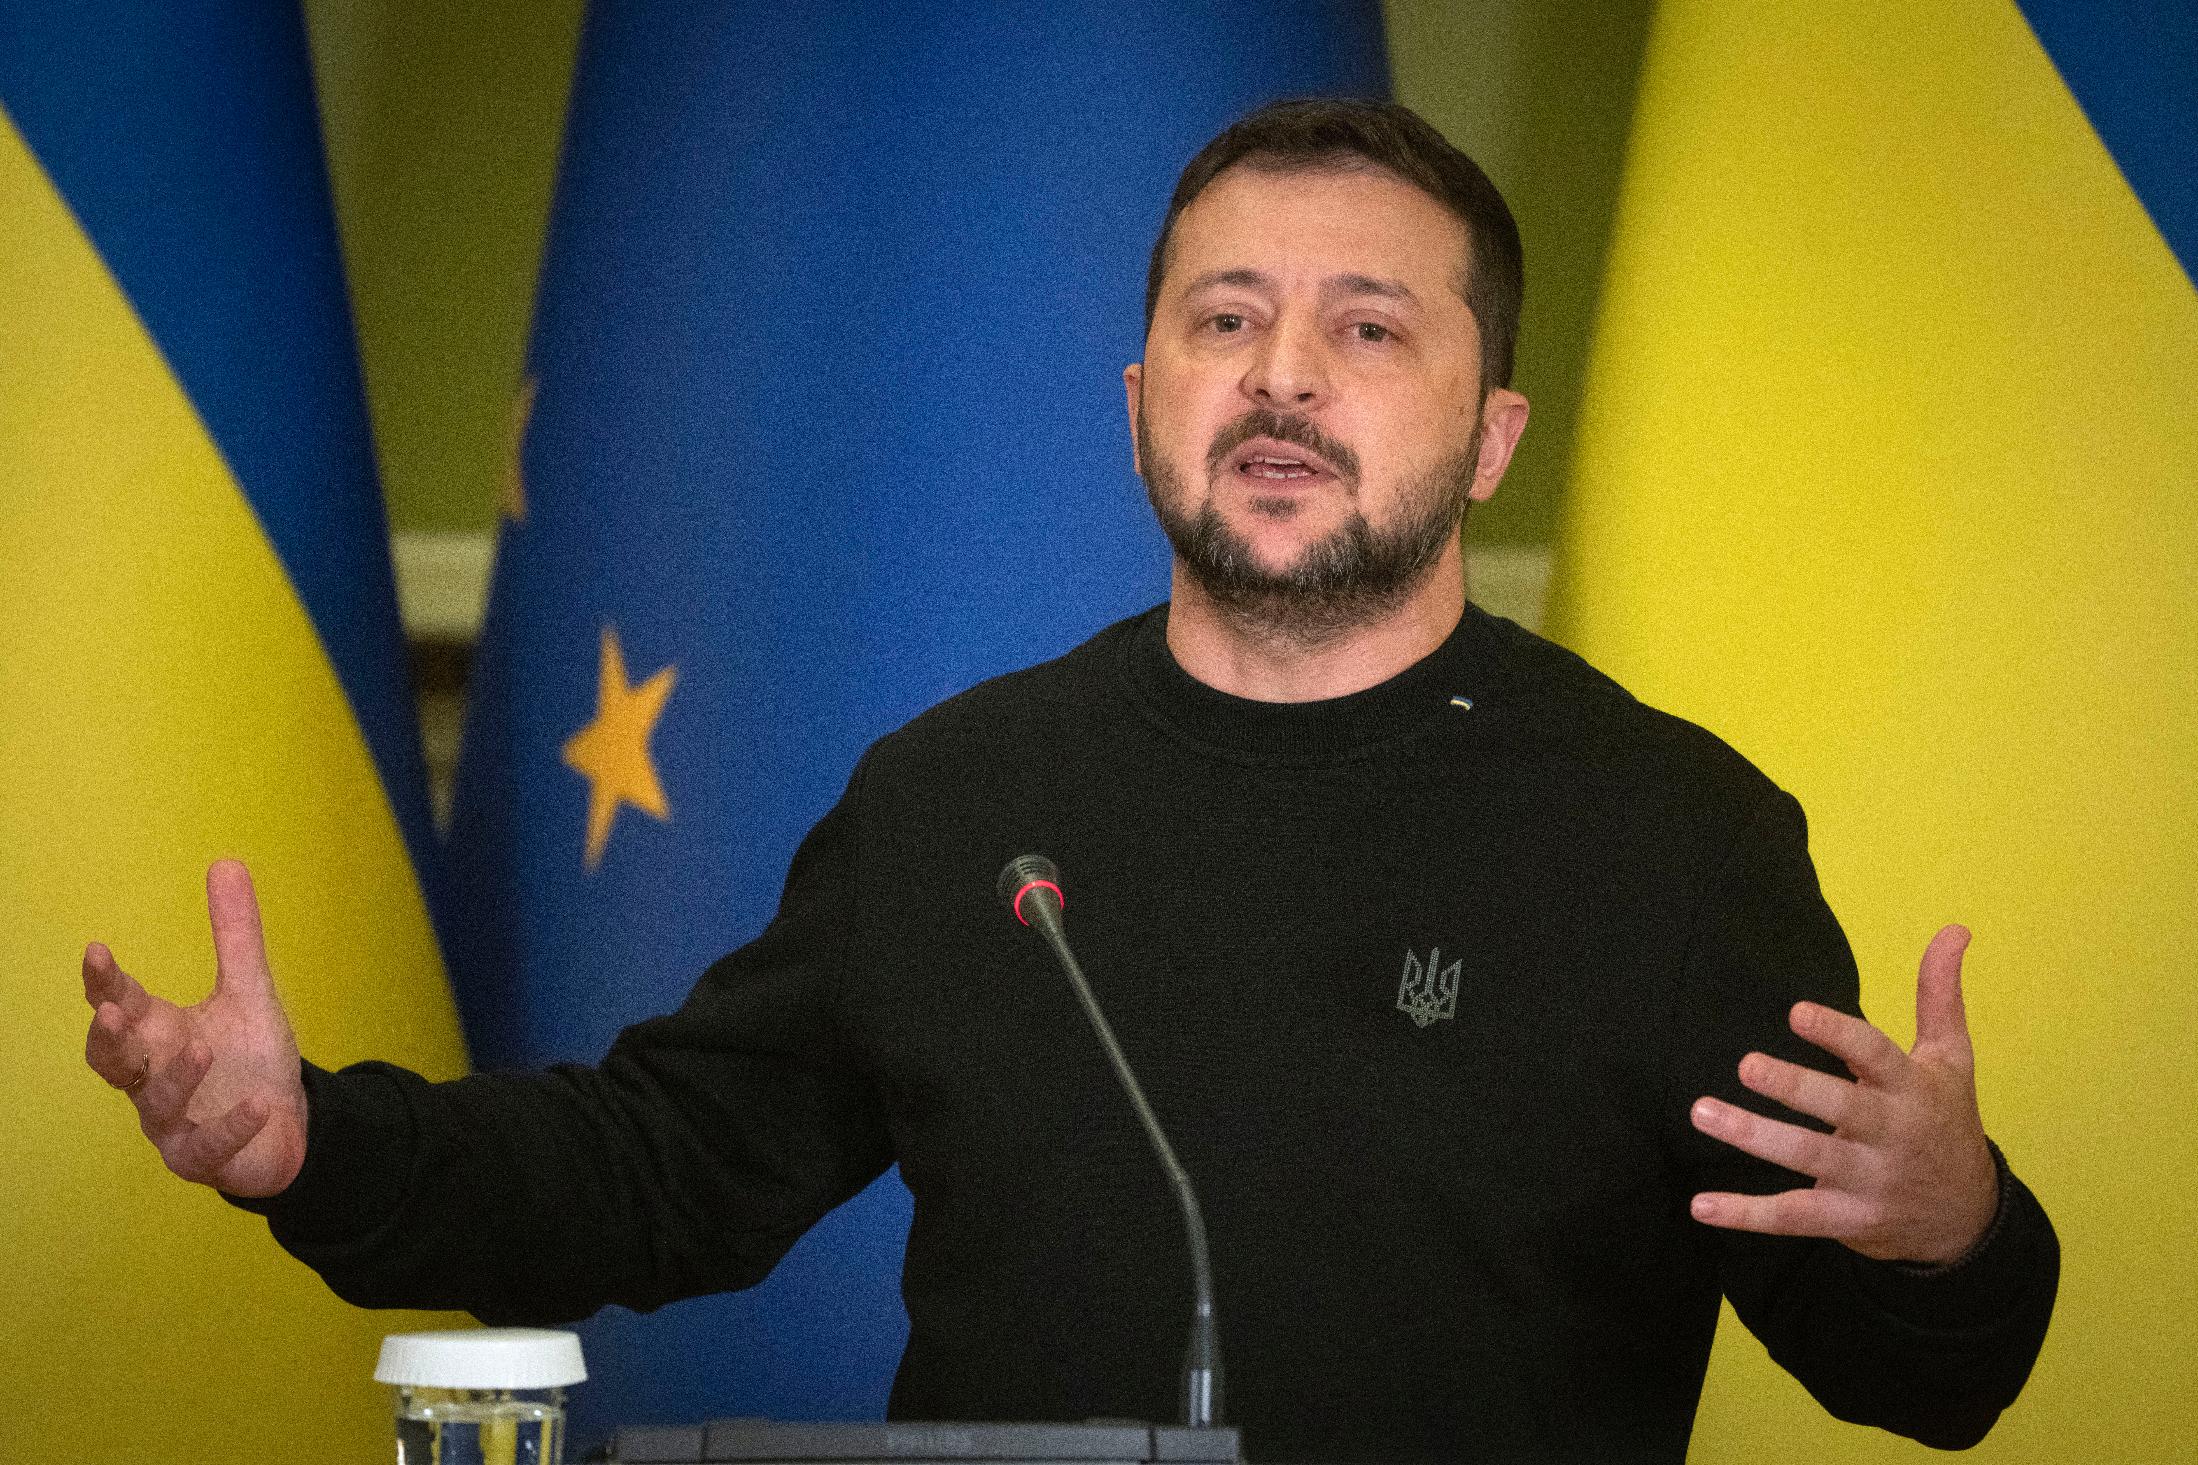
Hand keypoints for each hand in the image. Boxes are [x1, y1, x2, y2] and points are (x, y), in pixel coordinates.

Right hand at [82, 859, 308, 1197]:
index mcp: (157, 1033)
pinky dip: (230, 1125)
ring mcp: (172, 1121)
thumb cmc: (251, 1057)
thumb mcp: (249, 990)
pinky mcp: (201, 1157)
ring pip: (156, 1103)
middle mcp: (152, 1076)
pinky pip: (208, 1145)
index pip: (118, 1002)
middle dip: (106, 1038)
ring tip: (202, 1047)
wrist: (287, 1122)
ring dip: (176, 1076)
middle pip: (111, 1061)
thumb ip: (235, 934)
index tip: (97, 950)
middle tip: (111, 1011)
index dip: (103, 980)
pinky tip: (257, 1104)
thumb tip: (225, 861)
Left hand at [1687, 924, 1998, 1264]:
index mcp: (1913, 1089)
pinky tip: (1700, 1205)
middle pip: (1842, 1110)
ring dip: (1752, 1138)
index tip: (1796, 1012)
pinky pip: (1791, 1217)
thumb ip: (1938, 995)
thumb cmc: (1946, 1120)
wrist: (1966, 1218)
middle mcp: (1891, 1135)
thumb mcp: (1951, 1059)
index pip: (1876, 1057)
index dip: (1838, 1035)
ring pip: (1806, 1159)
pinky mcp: (1847, 1220)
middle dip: (1795, 1088)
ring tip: (1701, 1112)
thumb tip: (1954, 928)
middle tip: (1746, 1064)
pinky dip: (1745, 1214)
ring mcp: (1868, 1182)